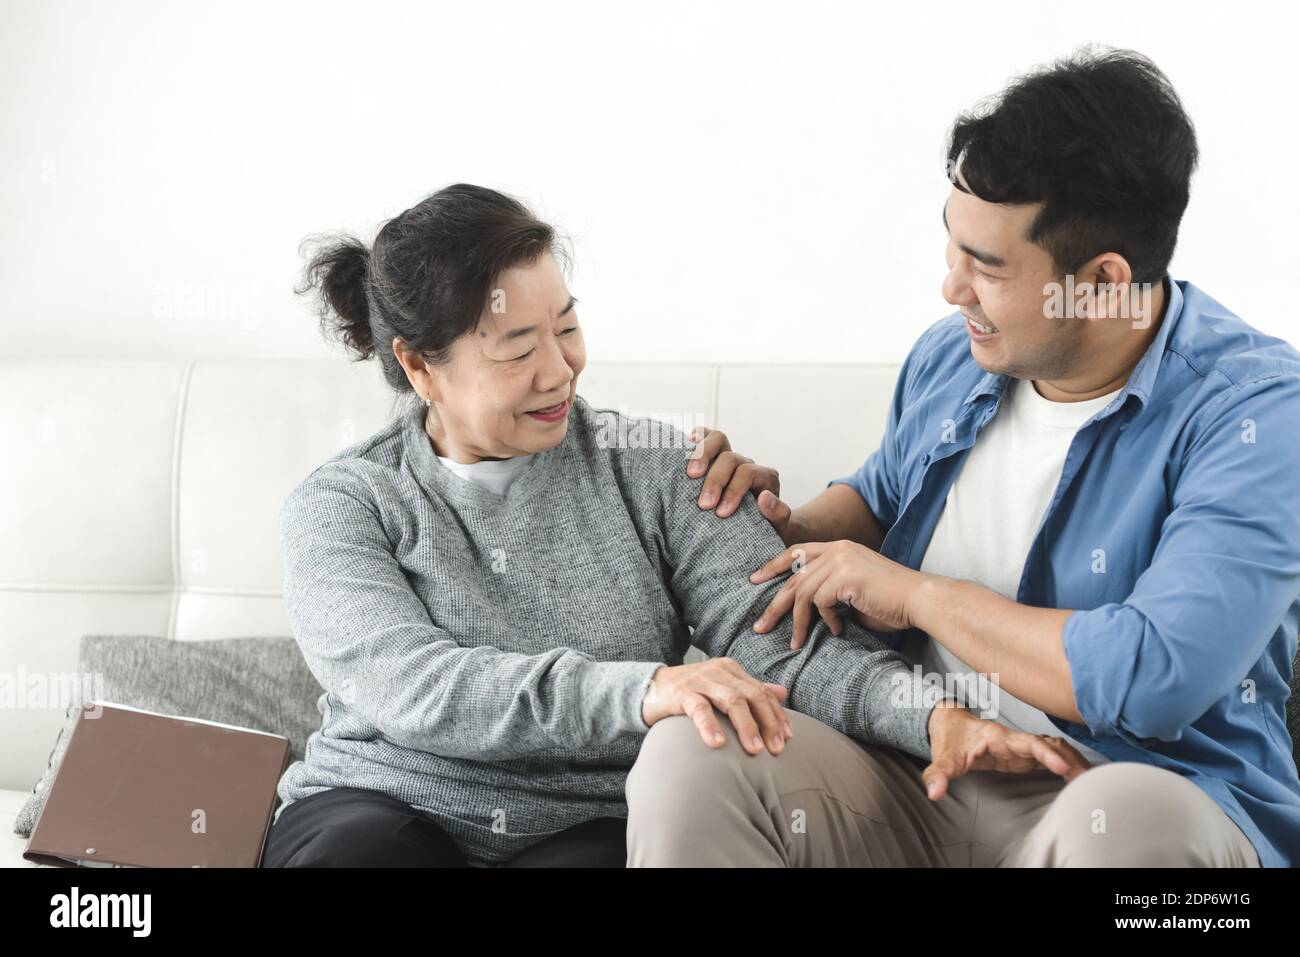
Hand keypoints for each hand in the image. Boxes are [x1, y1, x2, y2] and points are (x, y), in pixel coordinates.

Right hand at [641, 658, 793, 755]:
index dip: (777, 714)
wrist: (650, 687)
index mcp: (732, 670)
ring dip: (747, 726)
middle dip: (768, 722)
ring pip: (731, 700)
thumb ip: (750, 689)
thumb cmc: (691, 692)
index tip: (788, 737)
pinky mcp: (681, 693)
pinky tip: (718, 744)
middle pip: (752, 696)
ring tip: (755, 750)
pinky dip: (710, 726)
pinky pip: (699, 709)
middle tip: (776, 749)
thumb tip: (782, 693)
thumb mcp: (722, 687)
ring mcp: (700, 681)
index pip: (761, 692)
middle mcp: (719, 672)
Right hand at [685, 426, 786, 521]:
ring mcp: (730, 458)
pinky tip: (689, 442)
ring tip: (691, 474)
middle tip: (703, 505)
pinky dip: (698, 436)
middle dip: (715, 480)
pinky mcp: (715, 457)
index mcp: (765, 478)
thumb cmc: (767, 527)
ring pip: (719, 439)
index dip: (733, 491)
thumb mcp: (780, 526)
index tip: (720, 513)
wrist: (761, 525)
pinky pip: (707, 436)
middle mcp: (747, 464)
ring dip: (702, 454)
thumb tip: (764, 497)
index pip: (747, 473)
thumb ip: (779, 514)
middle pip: (730, 458)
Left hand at [750, 539, 927, 647]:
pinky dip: (825, 621)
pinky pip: (820, 603)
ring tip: (794, 642)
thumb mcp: (853, 592)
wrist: (919, 600)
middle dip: (774, 604)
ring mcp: (841, 561)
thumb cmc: (891, 601)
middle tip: (760, 625)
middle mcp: (837, 550)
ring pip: (802, 592)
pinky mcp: (846, 577)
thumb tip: (806, 612)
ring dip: (797, 622)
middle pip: (793, 576)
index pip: (797, 551)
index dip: (773, 565)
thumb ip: (829, 594)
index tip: (755, 579)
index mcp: (839, 548)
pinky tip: (836, 631)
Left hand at [922, 702, 1090, 799]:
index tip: (1063, 767)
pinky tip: (1079, 777)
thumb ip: (937, 774)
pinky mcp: (1022, 756)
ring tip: (1091, 780)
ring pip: (1053, 749)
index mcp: (998, 737)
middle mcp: (1014, 740)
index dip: (1047, 754)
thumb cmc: (949, 739)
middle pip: (1049, 745)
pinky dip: (1065, 764)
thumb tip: (934, 793)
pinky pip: (1049, 757)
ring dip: (1071, 761)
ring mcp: (1020, 747)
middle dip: (1069, 760)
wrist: (949, 724)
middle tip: (1087, 780)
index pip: (1029, 743)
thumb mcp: (941, 757)